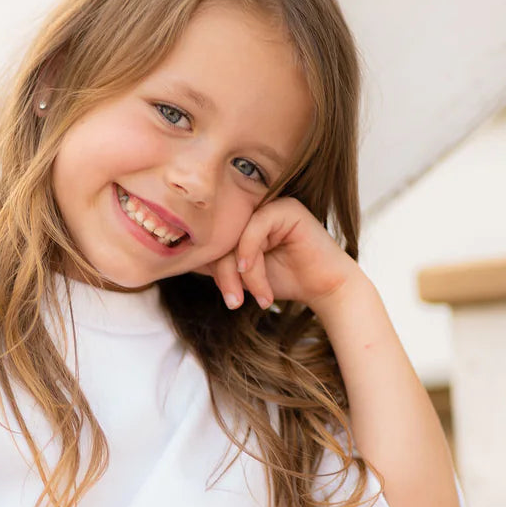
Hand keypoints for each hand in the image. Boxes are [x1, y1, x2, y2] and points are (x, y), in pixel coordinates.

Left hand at [197, 198, 357, 312]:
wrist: (324, 288)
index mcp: (242, 220)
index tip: (227, 296)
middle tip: (235, 302)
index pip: (214, 240)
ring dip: (244, 274)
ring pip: (236, 238)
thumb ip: (216, 264)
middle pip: (221, 239)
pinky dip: (251, 256)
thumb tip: (181, 261)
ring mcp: (270, 204)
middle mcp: (254, 208)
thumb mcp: (241, 274)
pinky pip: (254, 229)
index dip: (212, 269)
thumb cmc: (285, 281)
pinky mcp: (286, 208)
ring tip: (258, 296)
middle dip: (225, 276)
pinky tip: (258, 278)